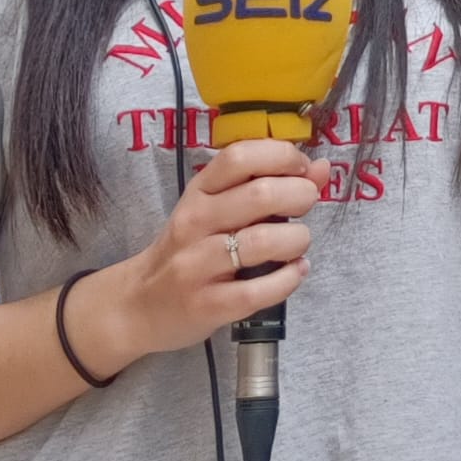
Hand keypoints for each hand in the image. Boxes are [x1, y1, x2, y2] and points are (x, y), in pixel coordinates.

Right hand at [88, 140, 327, 369]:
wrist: (138, 305)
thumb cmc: (188, 249)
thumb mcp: (218, 208)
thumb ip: (268, 184)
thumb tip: (322, 167)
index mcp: (198, 191)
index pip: (240, 156)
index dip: (282, 156)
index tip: (302, 169)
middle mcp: (195, 222)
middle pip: (260, 195)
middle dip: (300, 195)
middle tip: (307, 204)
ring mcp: (197, 265)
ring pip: (262, 241)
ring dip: (297, 239)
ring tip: (299, 243)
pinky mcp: (207, 304)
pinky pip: (259, 289)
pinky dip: (289, 278)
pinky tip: (296, 271)